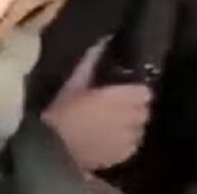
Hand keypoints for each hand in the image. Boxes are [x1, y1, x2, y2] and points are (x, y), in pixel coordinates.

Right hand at [42, 38, 151, 170]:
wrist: (51, 150)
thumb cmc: (61, 112)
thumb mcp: (73, 83)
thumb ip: (91, 60)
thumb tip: (104, 39)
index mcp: (118, 98)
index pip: (145, 92)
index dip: (137, 90)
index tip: (126, 90)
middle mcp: (128, 119)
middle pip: (144, 111)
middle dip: (135, 107)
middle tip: (117, 106)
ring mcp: (126, 140)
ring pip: (140, 129)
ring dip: (131, 125)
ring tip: (114, 123)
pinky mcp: (121, 157)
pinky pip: (132, 145)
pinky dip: (125, 142)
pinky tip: (109, 139)